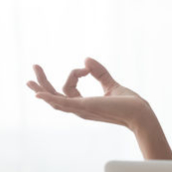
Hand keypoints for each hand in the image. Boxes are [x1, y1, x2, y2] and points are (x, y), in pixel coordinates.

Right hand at [26, 58, 156, 131]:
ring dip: (42, 87)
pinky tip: (38, 94)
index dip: (75, 73)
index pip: (68, 87)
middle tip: (34, 67)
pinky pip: (62, 103)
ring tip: (31, 76)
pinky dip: (49, 98)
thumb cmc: (128, 103)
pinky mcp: (84, 107)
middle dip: (43, 82)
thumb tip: (86, 59)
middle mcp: (79, 109)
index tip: (86, 67)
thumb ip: (99, 72)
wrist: (139, 112)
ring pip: (54, 99)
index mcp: (84, 104)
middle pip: (54, 96)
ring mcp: (80, 109)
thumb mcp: (110, 84)